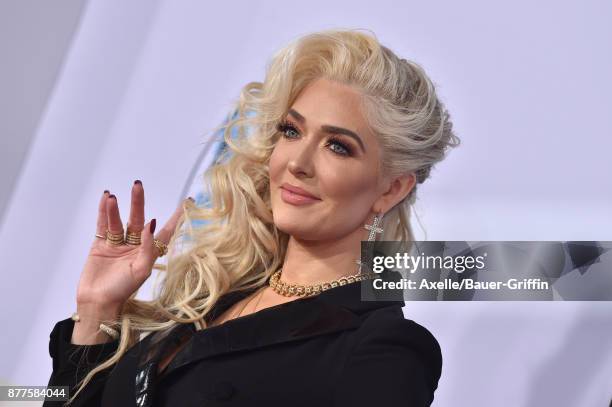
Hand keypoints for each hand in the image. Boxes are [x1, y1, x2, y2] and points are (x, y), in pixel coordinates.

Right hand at [76, 180, 190, 308]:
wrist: (97, 302)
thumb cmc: (122, 290)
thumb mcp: (141, 270)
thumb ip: (148, 247)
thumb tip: (151, 224)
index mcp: (149, 253)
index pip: (166, 231)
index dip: (177, 217)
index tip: (188, 201)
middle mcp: (135, 246)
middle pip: (138, 219)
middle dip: (138, 202)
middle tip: (137, 185)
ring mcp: (118, 244)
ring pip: (118, 221)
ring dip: (115, 209)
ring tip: (113, 197)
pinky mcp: (101, 245)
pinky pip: (103, 225)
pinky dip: (104, 212)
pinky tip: (106, 199)